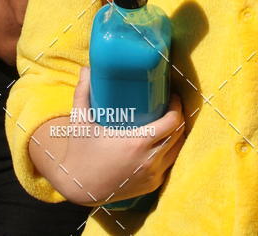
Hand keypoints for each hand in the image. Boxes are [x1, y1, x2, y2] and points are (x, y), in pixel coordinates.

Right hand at [59, 67, 184, 205]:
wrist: (78, 190)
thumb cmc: (80, 152)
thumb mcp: (80, 121)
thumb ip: (82, 92)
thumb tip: (85, 68)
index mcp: (138, 143)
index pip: (173, 122)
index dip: (177, 107)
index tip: (171, 95)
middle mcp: (150, 161)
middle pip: (179, 134)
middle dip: (179, 117)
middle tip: (170, 104)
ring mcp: (152, 176)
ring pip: (177, 150)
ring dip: (177, 134)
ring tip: (168, 120)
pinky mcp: (151, 186)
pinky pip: (169, 164)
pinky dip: (170, 151)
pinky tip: (164, 141)